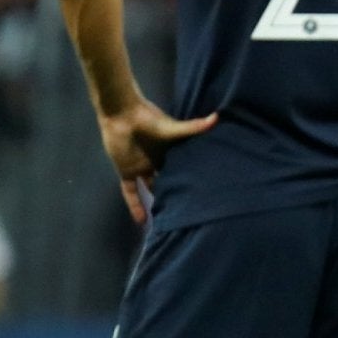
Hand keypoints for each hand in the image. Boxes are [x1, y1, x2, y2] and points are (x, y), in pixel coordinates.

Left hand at [96, 98, 216, 224]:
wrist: (121, 114)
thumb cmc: (147, 117)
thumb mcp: (172, 128)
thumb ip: (193, 128)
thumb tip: (217, 118)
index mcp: (171, 150)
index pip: (184, 168)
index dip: (193, 180)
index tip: (205, 195)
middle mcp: (158, 161)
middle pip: (170, 181)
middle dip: (177, 194)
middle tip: (190, 213)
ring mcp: (143, 167)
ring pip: (152, 189)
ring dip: (158, 203)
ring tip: (169, 222)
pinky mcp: (127, 171)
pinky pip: (131, 192)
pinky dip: (135, 205)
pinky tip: (142, 222)